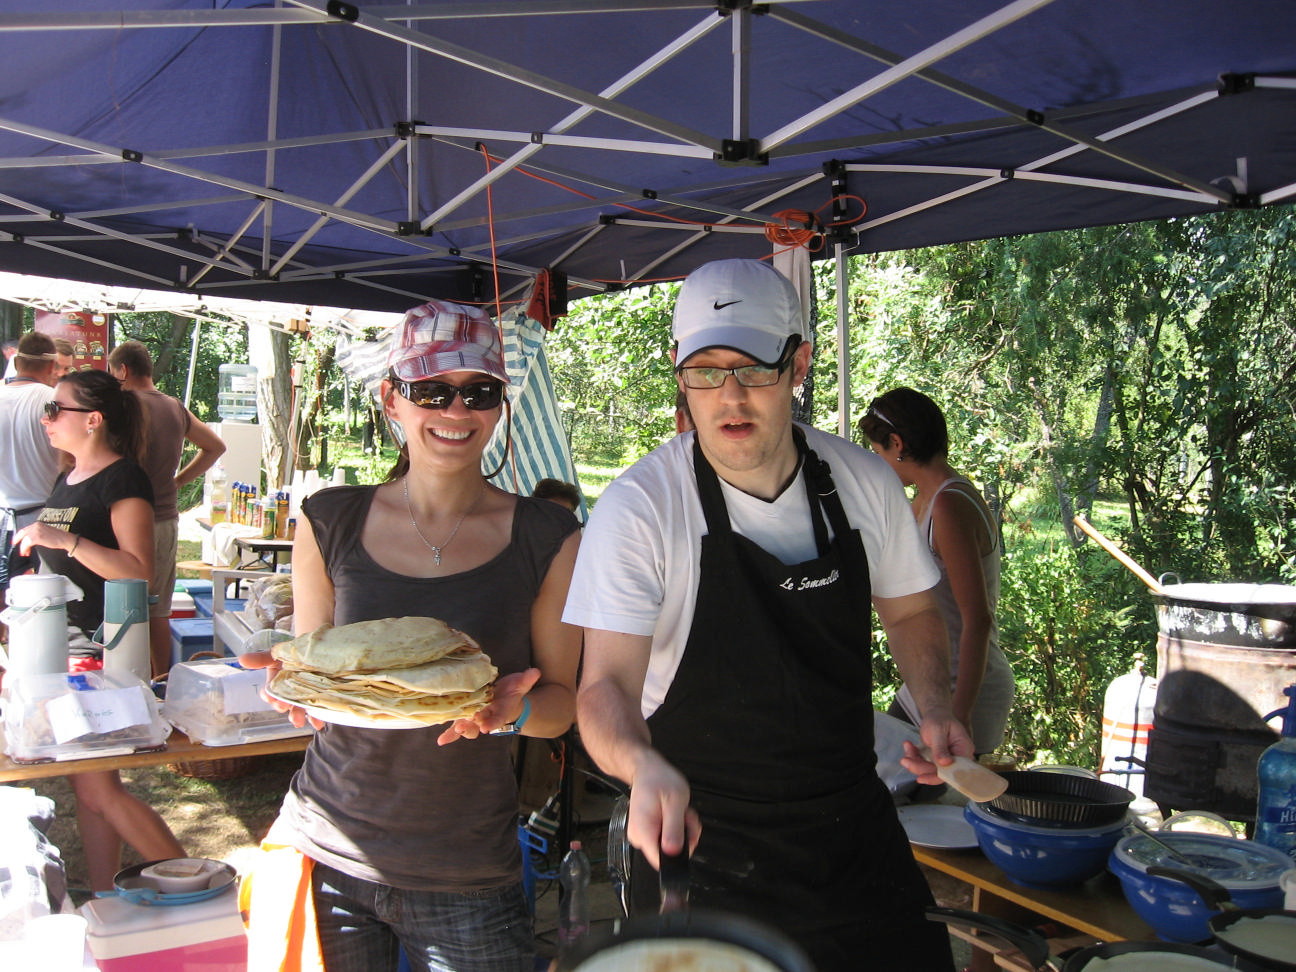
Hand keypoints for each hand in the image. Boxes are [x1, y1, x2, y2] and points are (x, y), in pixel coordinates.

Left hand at [13, 521, 71, 556]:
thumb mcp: (45, 532)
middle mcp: (35, 526)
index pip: (24, 529)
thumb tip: (29, 540)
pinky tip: (27, 552)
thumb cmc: (58, 537)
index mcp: (37, 524)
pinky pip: (27, 544)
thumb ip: (36, 533)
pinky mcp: (36, 537)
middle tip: (17, 546)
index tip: (16, 540)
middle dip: (17, 540)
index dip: (19, 535)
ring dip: (23, 547)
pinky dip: (25, 549)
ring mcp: (36, 531)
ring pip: (24, 540)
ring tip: (25, 552)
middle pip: (22, 533)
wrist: (64, 539)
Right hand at [238, 649, 322, 730]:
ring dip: (297, 716)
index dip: (269, 696)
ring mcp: (303, 696)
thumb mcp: (277, 654)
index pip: (269, 693)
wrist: (315, 648)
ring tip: (298, 721)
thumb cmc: (294, 652)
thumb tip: (242, 660)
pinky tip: (318, 724)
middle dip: (283, 707)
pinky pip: (317, 710)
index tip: (270, 698)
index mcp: (277, 683)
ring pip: (298, 709)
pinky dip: (316, 718)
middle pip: (284, 703)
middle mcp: (288, 692)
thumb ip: (261, 658)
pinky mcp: (319, 697)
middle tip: (284, 708)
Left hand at [436, 667, 540, 745]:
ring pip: (468, 727)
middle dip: (471, 727)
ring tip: (455, 730)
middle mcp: (487, 716)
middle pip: (479, 725)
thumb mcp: (521, 684)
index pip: (498, 718)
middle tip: (463, 728)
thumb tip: (536, 671)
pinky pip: (456, 727)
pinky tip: (441, 741)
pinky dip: (449, 735)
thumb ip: (527, 680)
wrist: (504, 699)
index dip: (492, 722)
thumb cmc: (512, 692)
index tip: (486, 727)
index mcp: (501, 710)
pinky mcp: (466, 716)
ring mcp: (476, 718)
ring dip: (461, 730)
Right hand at [625, 752, 700, 869]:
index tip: (685, 833)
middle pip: (669, 853)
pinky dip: (677, 827)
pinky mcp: (648, 832)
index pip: (661, 862)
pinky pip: (667, 838)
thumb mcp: (674, 802)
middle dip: (684, 836)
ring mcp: (643, 835)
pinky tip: (676, 814)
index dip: (680, 852)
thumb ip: (674, 829)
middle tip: (684, 816)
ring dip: (682, 830)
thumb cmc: (659, 780)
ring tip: (680, 812)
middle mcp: (640, 837)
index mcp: (644, 831)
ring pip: (670, 846)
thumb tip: (673, 852)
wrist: (647, 770)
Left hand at [900, 714, 975, 784]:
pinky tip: (909, 746)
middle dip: (920, 767)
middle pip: (938, 772)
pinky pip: (924, 763)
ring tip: (907, 747)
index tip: (921, 777)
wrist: (936, 714)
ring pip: (929, 769)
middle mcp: (956, 759)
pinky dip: (914, 756)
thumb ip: (941, 747)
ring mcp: (946, 760)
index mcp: (963, 751)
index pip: (952, 771)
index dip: (937, 777)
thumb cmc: (940, 719)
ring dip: (914, 761)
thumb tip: (945, 763)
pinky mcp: (936, 760)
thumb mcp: (938, 730)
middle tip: (905, 760)